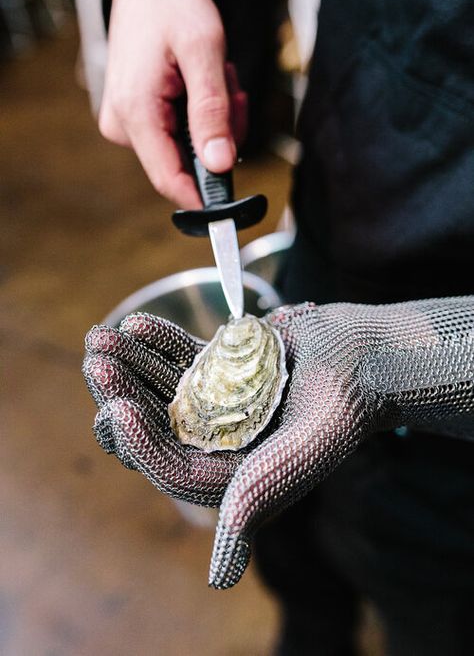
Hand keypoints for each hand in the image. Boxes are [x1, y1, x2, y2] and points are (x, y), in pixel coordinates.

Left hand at [84, 298, 473, 588]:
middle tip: (96, 362)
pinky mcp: (225, 372)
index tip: (115, 409)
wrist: (366, 359)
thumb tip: (219, 581)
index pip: (173, 468)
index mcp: (235, 478)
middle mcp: (222, 444)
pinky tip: (137, 324)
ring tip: (99, 337)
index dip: (140, 443)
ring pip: (163, 387)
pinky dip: (160, 342)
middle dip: (123, 394)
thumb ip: (257, 500)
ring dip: (131, 362)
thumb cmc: (341, 408)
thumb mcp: (302, 455)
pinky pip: (183, 359)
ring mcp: (220, 405)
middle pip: (159, 424)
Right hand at [99, 0, 246, 207]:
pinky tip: (199, 84)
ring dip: (211, 122)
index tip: (235, 201)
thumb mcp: (204, 52)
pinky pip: (176, 135)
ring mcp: (124, 123)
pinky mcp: (132, 118)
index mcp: (136, 113)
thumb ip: (212, 112)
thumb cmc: (172, 7)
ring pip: (185, 150)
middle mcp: (122, 125)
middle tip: (231, 95)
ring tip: (213, 79)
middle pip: (184, 164)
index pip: (170, 180)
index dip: (205, 197)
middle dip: (216, 137)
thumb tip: (220, 165)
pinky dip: (198, 115)